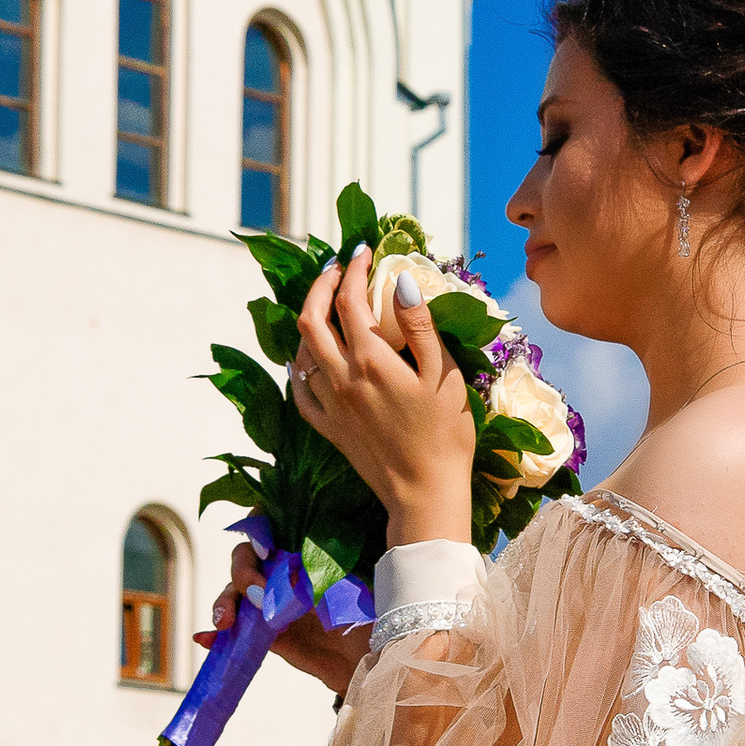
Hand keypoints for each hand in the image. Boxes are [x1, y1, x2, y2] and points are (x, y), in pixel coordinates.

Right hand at [192, 539, 369, 696]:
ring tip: (225, 621)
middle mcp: (281, 573)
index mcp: (301, 552)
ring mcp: (268, 603)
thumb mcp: (344, 589)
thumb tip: (290, 576)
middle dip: (243, 571)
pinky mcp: (262, 634)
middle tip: (257, 593)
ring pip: (234, 593)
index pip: (270, 527)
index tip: (267, 551)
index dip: (260, 532)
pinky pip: (234, 631)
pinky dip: (214, 634)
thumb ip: (316, 579)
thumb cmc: (364, 614)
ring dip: (224, 602)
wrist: (367, 660)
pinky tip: (203, 637)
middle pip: (246, 558)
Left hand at [291, 254, 477, 545]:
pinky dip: (299, 365)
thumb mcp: (445, 375)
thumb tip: (400, 284)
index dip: (353, 269)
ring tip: (326, 305)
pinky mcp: (327, 428)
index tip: (364, 252)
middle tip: (336, 268)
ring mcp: (329, 405)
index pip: (350, 299)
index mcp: (371, 361)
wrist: (424, 493)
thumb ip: (420, 327)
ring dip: (309, 320)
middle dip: (319, 284)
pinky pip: (299, 389)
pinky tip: (307, 358)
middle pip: (311, 318)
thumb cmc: (445, 435)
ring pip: (301, 350)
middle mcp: (341, 378)